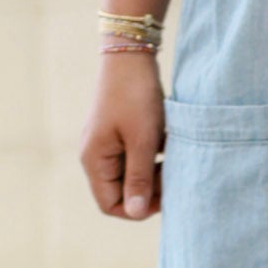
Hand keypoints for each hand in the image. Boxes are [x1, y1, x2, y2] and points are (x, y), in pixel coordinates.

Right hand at [80, 50, 164, 219]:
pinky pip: (134, 158)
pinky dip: (152, 157)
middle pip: (121, 192)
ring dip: (153, 173)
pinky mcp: (118, 133)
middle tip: (173, 176)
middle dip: (148, 190)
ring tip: (172, 159)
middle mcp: (95, 155)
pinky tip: (167, 146)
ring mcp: (106, 144)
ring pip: (131, 175)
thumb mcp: (142, 140)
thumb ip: (139, 178)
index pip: (111, 205)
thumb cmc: (135, 96)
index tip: (164, 195)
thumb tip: (137, 213)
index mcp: (94, 160)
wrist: (131, 53)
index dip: (137, 208)